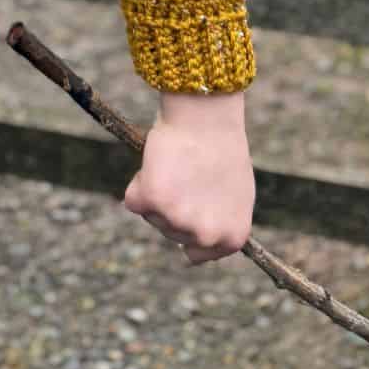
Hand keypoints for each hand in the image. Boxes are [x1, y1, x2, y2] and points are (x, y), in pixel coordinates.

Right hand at [122, 90, 253, 265]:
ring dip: (155, 194)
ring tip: (174, 164)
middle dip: (171, 207)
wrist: (207, 116)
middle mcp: (205, 236)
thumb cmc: (222, 147)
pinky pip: (132, 201)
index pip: (196, 252)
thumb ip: (220, 220)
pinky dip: (137, 183)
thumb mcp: (235, 195)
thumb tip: (203, 235)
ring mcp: (178, 221)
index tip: (188, 202)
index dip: (188, 224)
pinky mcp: (152, 200)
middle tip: (183, 174)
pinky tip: (155, 164)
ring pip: (151, 217)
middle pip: (171, 233)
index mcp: (231, 238)